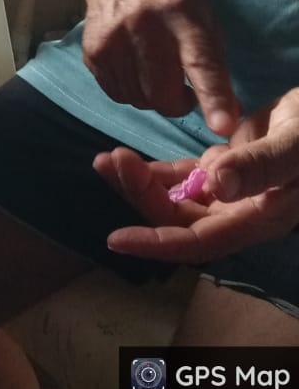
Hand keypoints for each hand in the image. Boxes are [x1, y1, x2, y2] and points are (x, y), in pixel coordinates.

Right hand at [81, 0, 241, 136]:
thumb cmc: (171, 0)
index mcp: (183, 15)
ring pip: (139, 101)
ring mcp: (113, 41)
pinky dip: (131, 91)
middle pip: (163, 95)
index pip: (201, 62)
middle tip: (182, 90)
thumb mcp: (203, 18)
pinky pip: (118, 95)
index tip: (223, 126)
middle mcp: (145, 27)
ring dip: (152, 96)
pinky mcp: (93, 53)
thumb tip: (230, 113)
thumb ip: (215, 64)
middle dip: (177, 104)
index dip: (213, 96)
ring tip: (155, 70)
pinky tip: (135, 68)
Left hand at [93, 92, 298, 260]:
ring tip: (107, 159)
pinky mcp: (225, 171)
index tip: (116, 239)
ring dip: (140, 184)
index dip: (158, 244)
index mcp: (258, 218)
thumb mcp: (295, 143)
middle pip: (177, 221)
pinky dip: (154, 171)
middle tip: (111, 161)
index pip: (200, 242)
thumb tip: (217, 185)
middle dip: (139, 197)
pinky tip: (127, 158)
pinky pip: (181, 179)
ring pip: (174, 200)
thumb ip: (260, 165)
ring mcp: (231, 194)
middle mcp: (240, 214)